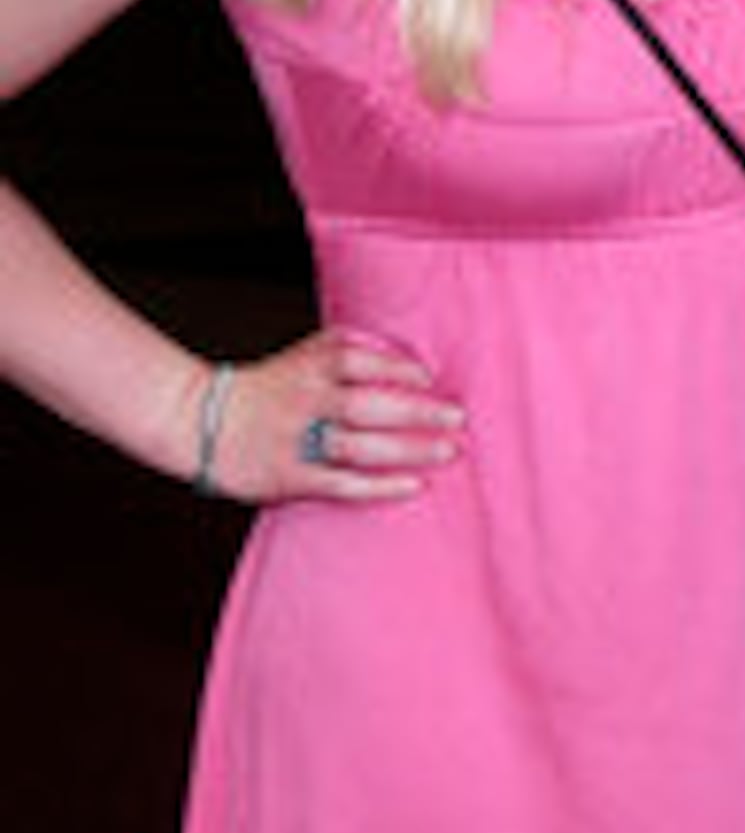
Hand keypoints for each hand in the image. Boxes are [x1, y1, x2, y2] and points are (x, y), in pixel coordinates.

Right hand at [204, 327, 460, 503]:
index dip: (395, 367)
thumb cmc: (271, 386)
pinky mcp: (288, 477)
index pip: (355, 361)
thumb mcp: (303, 354)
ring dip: (407, 450)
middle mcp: (302, 403)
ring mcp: (295, 442)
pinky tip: (413, 485)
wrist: (199, 421)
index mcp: (307, 369)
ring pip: (357, 447)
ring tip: (447, 451)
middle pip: (366, 405)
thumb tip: (404, 354)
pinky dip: (379, 486)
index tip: (428, 379)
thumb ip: (349, 346)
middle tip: (458, 418)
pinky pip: (340, 484)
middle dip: (417, 412)